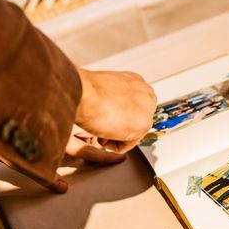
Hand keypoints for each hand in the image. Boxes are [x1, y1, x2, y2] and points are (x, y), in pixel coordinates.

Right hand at [47, 69, 156, 193]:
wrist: (82, 93)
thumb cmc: (84, 90)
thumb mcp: (104, 89)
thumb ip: (115, 98)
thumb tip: (114, 108)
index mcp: (137, 82)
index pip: (135, 108)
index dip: (118, 116)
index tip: (107, 118)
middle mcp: (146, 95)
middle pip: (135, 122)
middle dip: (119, 127)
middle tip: (102, 125)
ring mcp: (147, 111)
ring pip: (131, 134)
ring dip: (114, 135)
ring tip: (99, 127)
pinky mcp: (142, 126)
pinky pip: (126, 146)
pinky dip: (111, 144)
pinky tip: (101, 133)